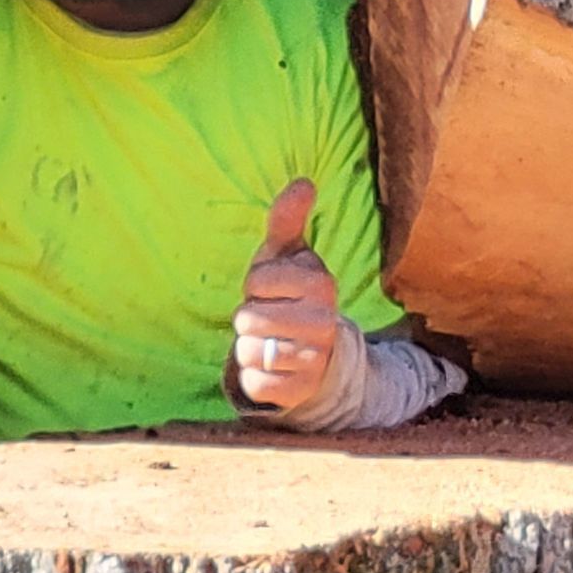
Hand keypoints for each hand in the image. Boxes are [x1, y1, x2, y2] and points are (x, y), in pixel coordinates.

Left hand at [230, 178, 338, 414]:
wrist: (314, 352)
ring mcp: (315, 359)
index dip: (254, 285)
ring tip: (268, 342)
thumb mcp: (285, 255)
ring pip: (249, 352)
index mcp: (320, 284)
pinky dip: (253, 377)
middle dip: (248, 319)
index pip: (257, 280)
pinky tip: (270, 368)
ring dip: (248, 348)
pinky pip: (256, 383)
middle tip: (267, 318)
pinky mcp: (301, 391)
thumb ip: (288, 219)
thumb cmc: (289, 293)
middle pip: (249, 319)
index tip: (269, 289)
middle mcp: (324, 322)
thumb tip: (304, 182)